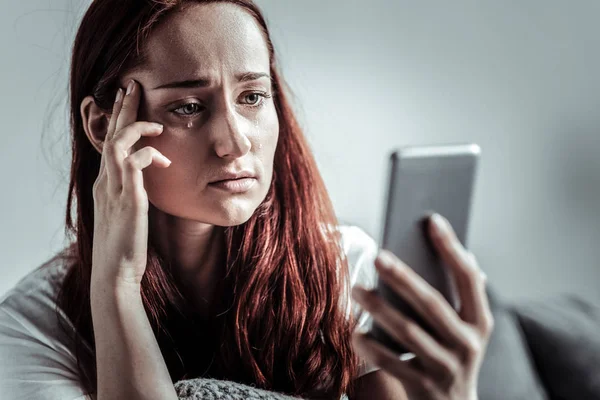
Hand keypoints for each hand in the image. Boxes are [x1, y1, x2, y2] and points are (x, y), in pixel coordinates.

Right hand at [91, 79, 171, 287]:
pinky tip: (162, 157)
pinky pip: (134, 165)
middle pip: (110, 136)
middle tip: (131, 86)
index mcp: (106, 184)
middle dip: (122, 109)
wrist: (115, 273)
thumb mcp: (128, 213)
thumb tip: (149, 182)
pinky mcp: (128, 200)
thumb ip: (135, 194)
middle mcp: (106, 182)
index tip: (127, 101)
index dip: (118, 121)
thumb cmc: (125, 246)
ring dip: (135, 127)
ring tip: (154, 121)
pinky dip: (148, 154)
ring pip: (118, 144)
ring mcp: (114, 190)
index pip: (110, 143)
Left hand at [351, 214, 493, 399]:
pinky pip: (393, 363)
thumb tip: (449, 246)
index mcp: (480, 322)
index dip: (451, 248)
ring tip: (355, 288)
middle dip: (404, 278)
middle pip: (432, 304)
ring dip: (380, 308)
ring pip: (409, 332)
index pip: (469, 278)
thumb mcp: (463, 327)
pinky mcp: (423, 387)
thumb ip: (455, 293)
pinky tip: (354, 331)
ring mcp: (446, 368)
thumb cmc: (451, 353)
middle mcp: (468, 344)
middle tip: (378, 256)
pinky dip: (372, 347)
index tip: (431, 220)